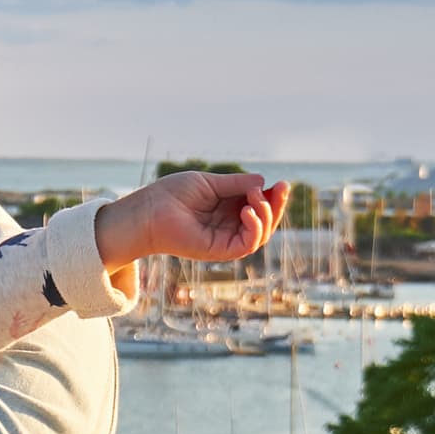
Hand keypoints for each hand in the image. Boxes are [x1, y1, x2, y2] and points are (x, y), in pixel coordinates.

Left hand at [98, 170, 289, 268]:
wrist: (151, 209)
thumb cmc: (174, 194)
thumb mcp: (210, 183)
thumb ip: (237, 185)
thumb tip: (263, 183)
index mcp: (228, 208)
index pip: (259, 206)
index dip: (273, 197)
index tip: (283, 183)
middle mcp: (229, 225)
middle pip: (265, 221)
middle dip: (276, 205)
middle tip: (283, 188)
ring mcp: (225, 239)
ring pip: (261, 234)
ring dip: (266, 214)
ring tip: (255, 198)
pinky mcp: (219, 251)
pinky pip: (247, 244)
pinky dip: (254, 228)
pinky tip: (247, 211)